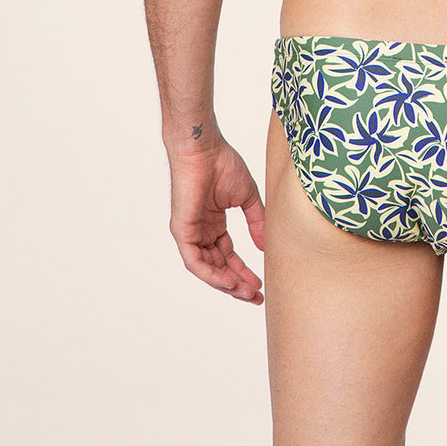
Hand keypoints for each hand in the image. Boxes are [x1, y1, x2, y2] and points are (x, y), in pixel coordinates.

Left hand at [168, 138, 265, 303]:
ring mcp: (190, 233)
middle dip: (238, 283)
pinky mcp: (182, 232)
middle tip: (256, 296)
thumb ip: (256, 221)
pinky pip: (195, 262)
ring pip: (207, 269)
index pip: (228, 255)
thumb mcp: (246, 198)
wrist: (204, 149)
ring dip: (226, 283)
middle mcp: (201, 231)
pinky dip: (211, 274)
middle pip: (219, 266)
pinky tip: (228, 282)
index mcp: (214, 224)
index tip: (260, 284)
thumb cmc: (223, 164)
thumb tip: (264, 247)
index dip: (243, 271)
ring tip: (246, 292)